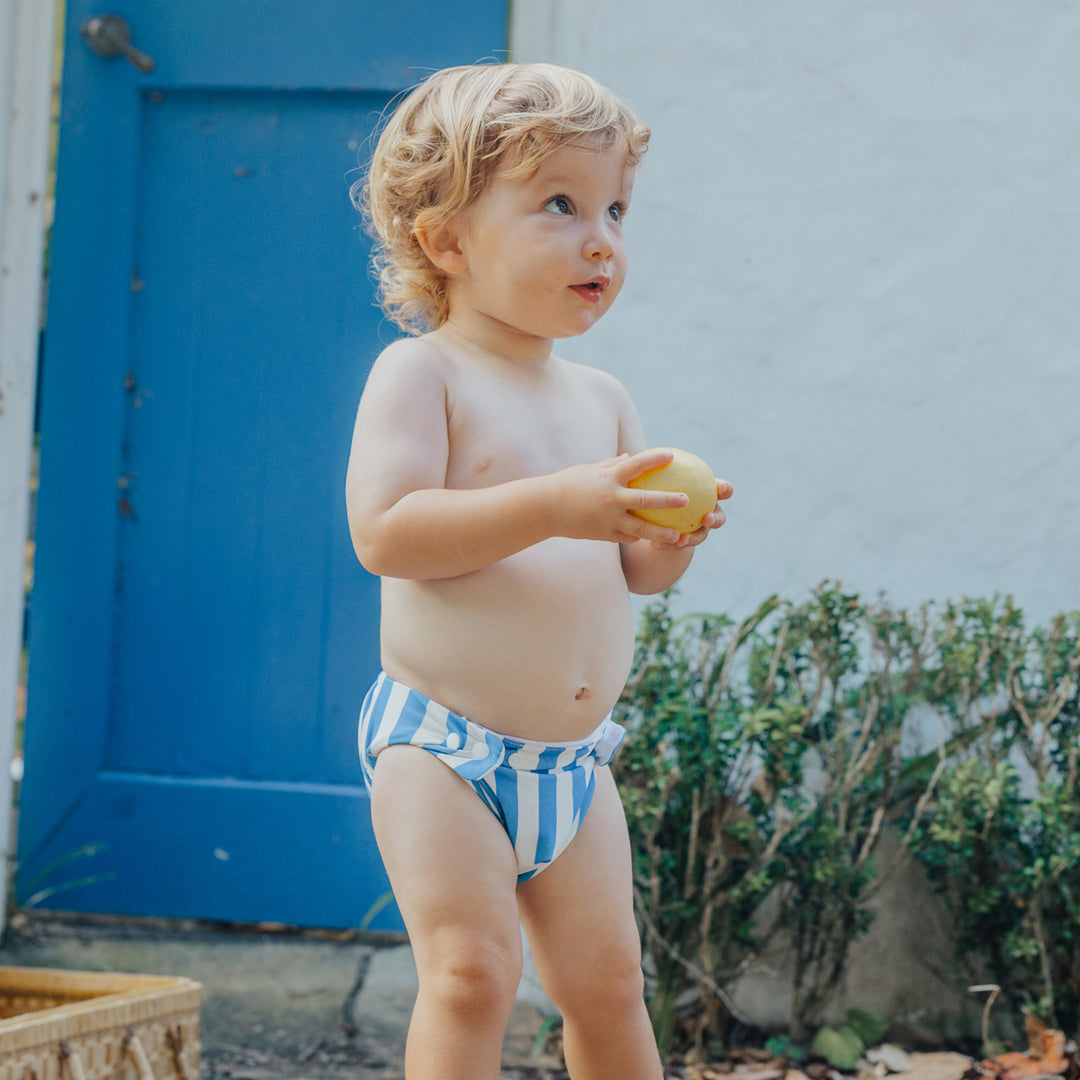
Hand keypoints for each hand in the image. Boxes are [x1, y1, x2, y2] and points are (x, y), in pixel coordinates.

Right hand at [548, 449, 694, 544]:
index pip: (636, 464)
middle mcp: (611, 498)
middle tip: (687, 500)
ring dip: (661, 533)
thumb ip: (612, 465)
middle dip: (668, 501)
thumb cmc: (567, 484)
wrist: (546, 509)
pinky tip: (651, 540)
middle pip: (645, 500)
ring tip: (680, 537)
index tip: (672, 455)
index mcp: (608, 478)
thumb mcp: (589, 470)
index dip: (655, 459)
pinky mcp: (604, 535)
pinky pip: (627, 538)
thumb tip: (630, 457)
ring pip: (640, 529)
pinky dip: (639, 538)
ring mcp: (608, 519)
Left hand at [650, 477, 732, 549]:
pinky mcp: (685, 542)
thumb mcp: (655, 478)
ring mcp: (699, 529)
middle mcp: (707, 512)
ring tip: (681, 540)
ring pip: (701, 536)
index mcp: (706, 493)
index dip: (725, 488)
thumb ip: (653, 469)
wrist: (656, 515)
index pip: (722, 490)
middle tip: (706, 518)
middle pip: (719, 517)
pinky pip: (678, 545)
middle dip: (716, 518)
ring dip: (693, 538)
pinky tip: (655, 545)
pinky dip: (668, 545)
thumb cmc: (658, 489)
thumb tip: (631, 454)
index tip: (719, 487)